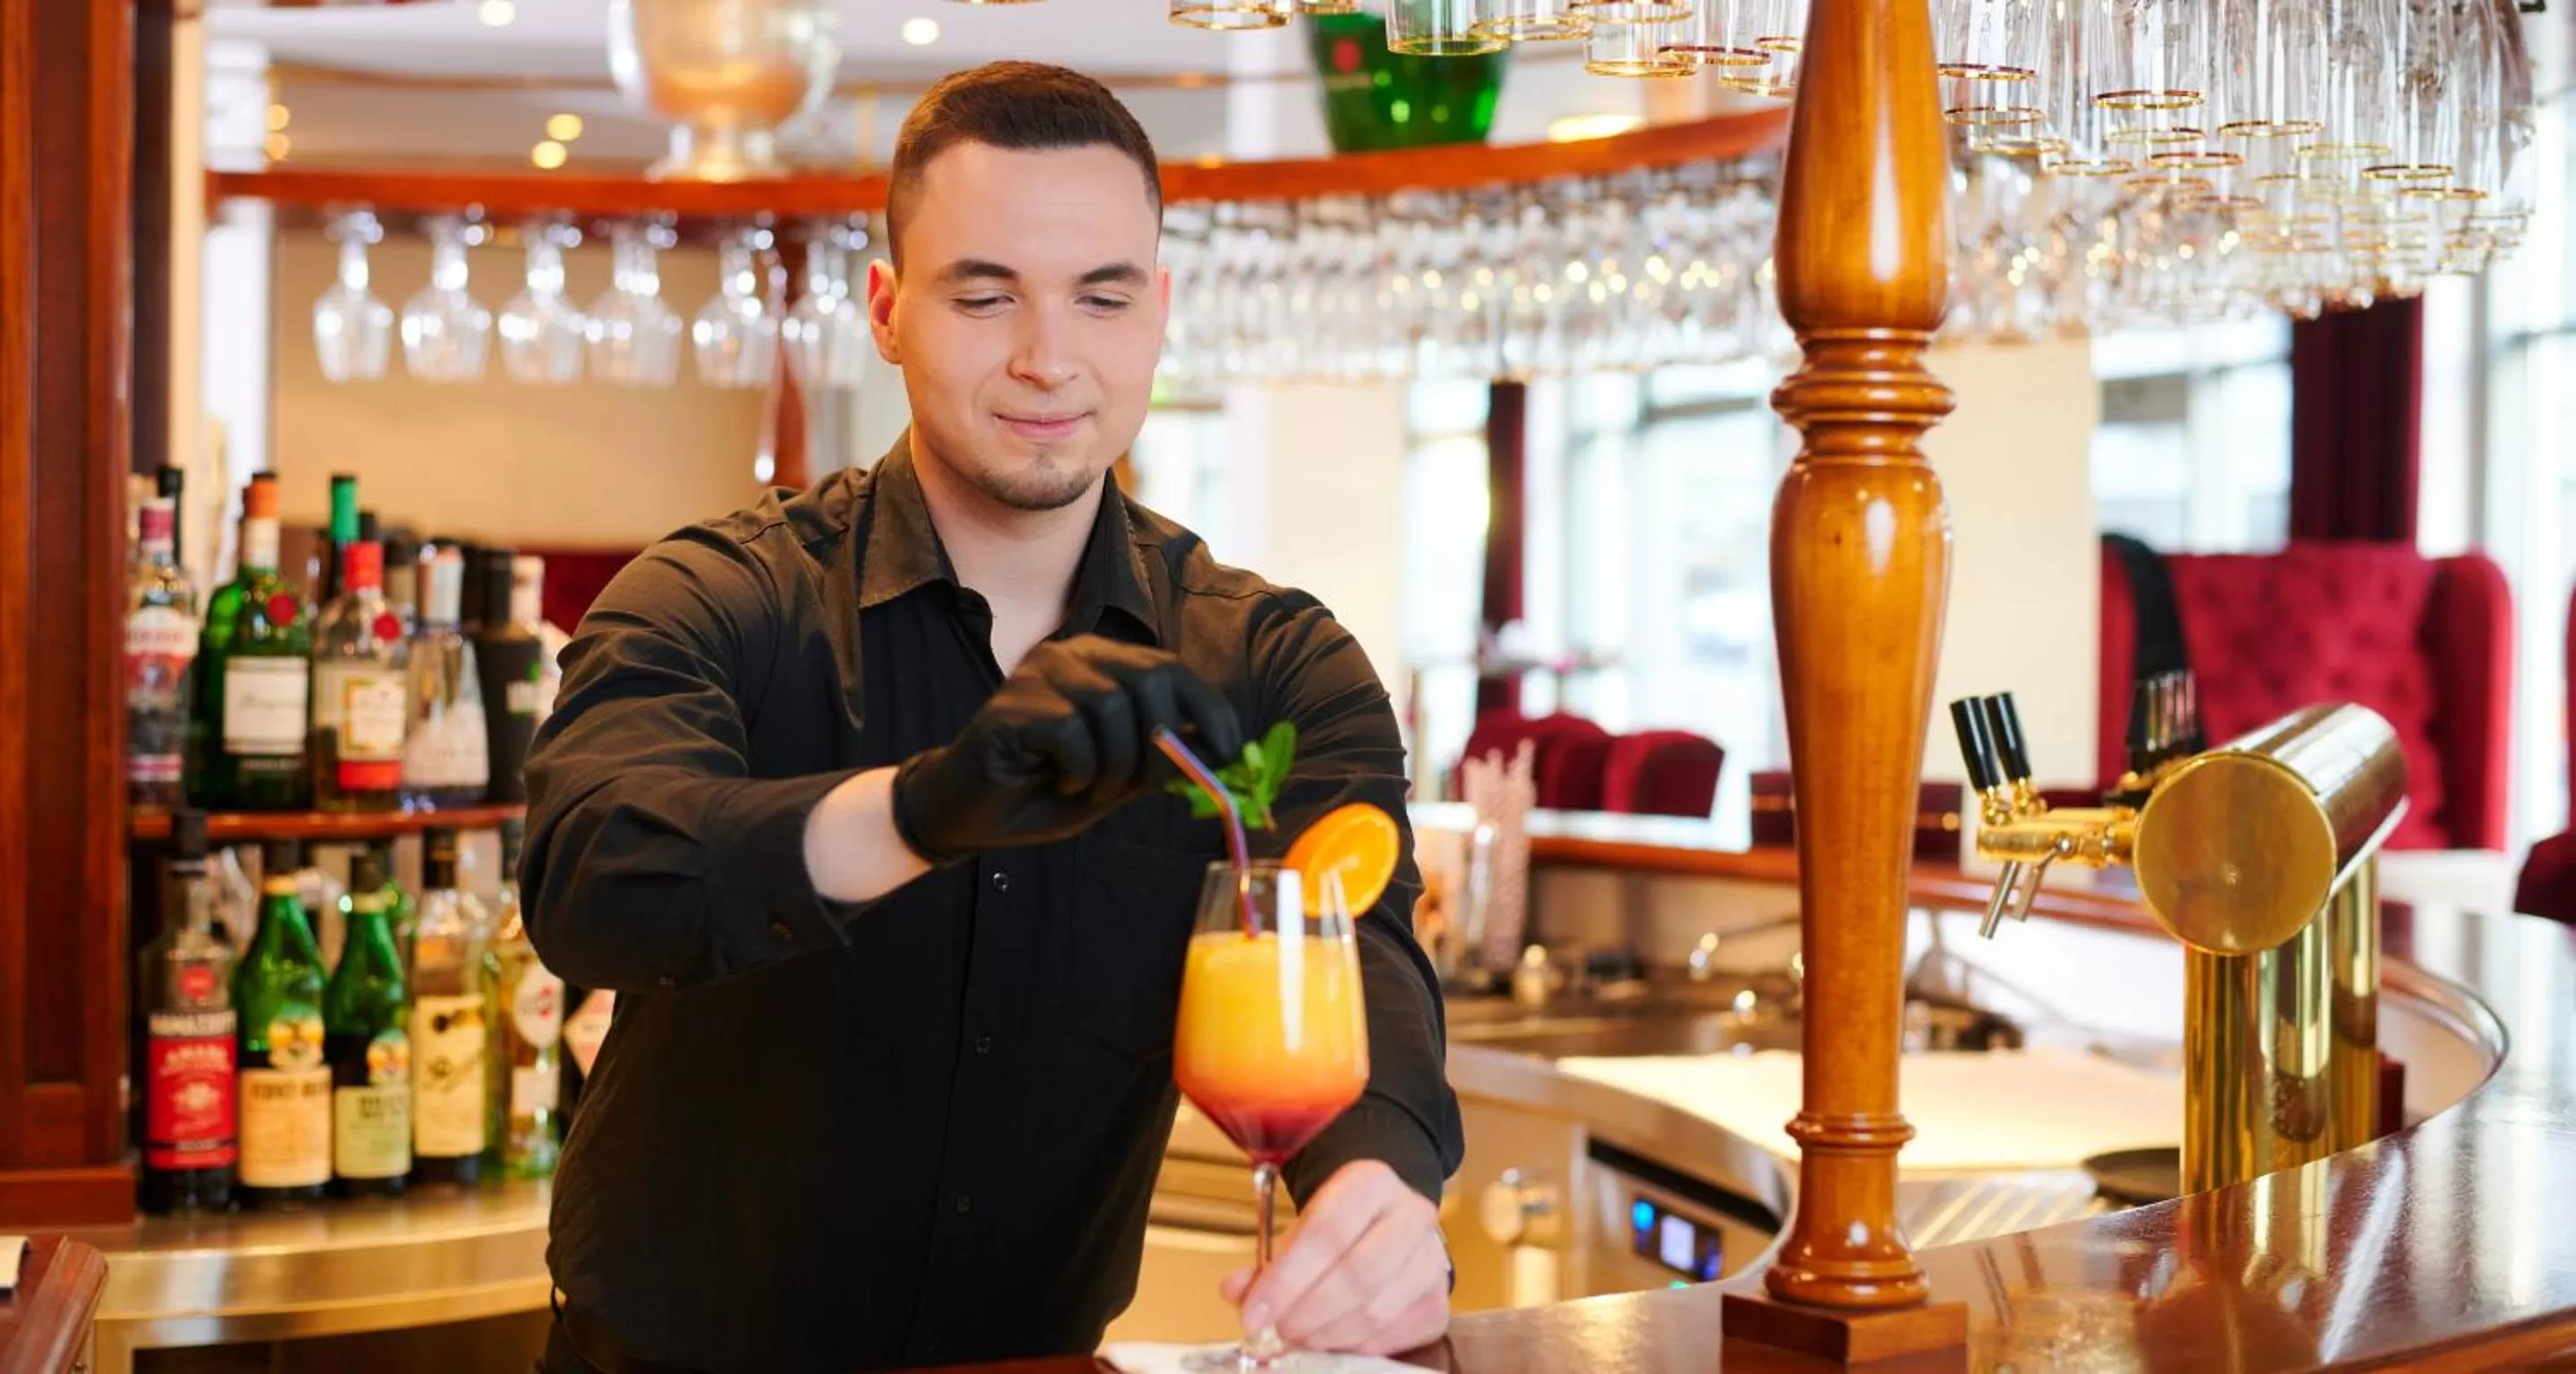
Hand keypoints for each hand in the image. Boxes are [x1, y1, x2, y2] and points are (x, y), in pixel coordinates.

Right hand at [890, 636, 1241, 864]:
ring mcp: (1039, 673)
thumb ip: (1163, 760)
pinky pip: (1073, 732)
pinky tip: (1060, 781)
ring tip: (1090, 788)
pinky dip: (1080, 770)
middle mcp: (1073, 654)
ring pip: (1113, 708)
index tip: (1229, 753)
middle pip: (1150, 680)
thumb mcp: (1121, 779)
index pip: (1172, 668)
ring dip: (1115, 767)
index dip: (1209, 709)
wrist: (970, 813)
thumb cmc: (1047, 791)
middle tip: (1139, 789)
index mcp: (1103, 663)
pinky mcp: (1012, 703)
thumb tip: (1221, 754)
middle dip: (1161, 745)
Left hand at [1221, 1161, 1449, 1357]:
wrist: (1388, 1223)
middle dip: (1307, 1312)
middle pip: (1357, 1274)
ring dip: (1327, 1335)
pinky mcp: (1438, 1302)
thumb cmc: (1338, 1227)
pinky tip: (1330, 1341)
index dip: (1286, 1280)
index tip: (1253, 1314)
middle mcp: (1412, 1215)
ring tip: (1298, 1337)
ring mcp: (1431, 1261)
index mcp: (1371, 1183)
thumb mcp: (1301, 1228)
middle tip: (1277, 1331)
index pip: (1327, 1233)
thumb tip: (1236, 1292)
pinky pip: (1394, 1336)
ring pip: (1377, 1311)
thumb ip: (1268, 1262)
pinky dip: (1355, 1347)